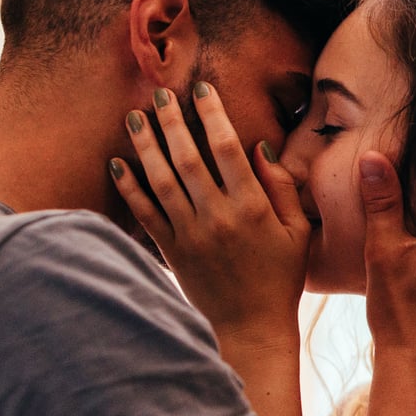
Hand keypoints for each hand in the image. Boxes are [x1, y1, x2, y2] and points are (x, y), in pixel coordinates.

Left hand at [110, 82, 306, 344]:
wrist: (252, 327)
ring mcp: (191, 235)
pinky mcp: (171, 253)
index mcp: (253, 207)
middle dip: (171, 120)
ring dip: (145, 145)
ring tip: (134, 117)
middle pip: (188, 157)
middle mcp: (218, 217)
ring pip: (161, 180)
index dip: (212, 113)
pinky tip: (118, 164)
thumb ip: (282, 188)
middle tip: (159, 93)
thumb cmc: (280, 277)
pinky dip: (129, 188)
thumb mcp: (297, 232)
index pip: (227, 148)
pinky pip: (145, 214)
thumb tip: (260, 147)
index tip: (200, 88)